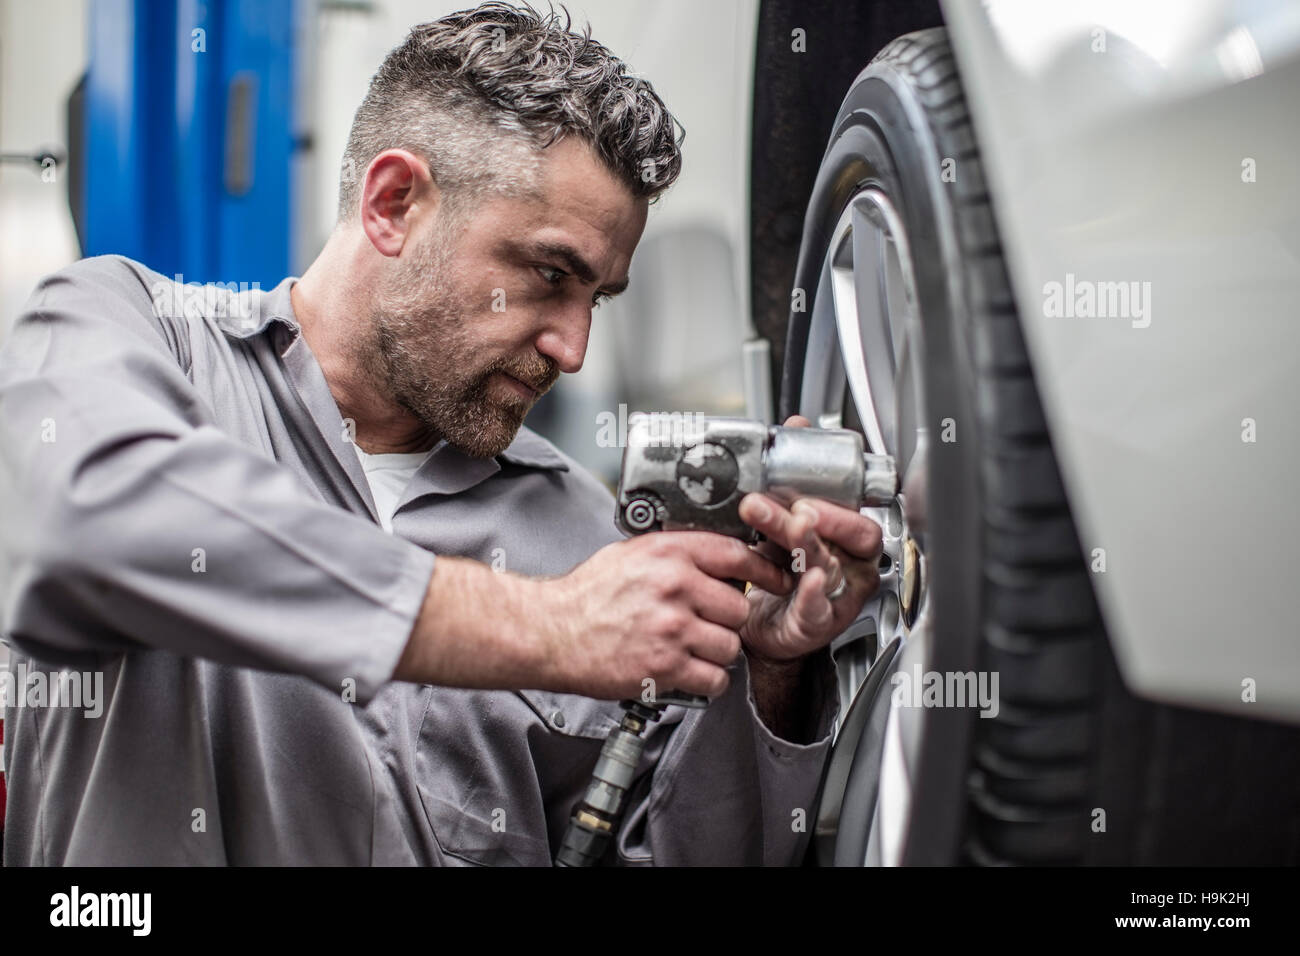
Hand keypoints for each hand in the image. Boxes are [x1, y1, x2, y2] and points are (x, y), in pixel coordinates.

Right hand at [536, 530, 793, 699]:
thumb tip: (714, 556)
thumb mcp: (630, 554)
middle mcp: (675, 588)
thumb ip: (674, 553)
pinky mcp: (665, 667)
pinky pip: (714, 678)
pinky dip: (707, 680)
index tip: (776, 578)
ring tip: (692, 649)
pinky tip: (688, 672)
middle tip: (707, 624)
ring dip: (717, 652)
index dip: (765, 569)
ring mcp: (672, 629)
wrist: (551, 633)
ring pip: (730, 646)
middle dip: (727, 620)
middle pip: (739, 607)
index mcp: (668, 555)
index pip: (737, 555)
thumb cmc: (586, 596)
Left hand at [738, 416, 883, 664]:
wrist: (756, 624)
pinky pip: (819, 609)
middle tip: (797, 505)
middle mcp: (850, 566)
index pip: (856, 512)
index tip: (808, 479)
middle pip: (850, 536)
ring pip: (829, 565)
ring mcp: (838, 596)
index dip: (839, 496)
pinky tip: (803, 580)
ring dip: (805, 543)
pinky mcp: (817, 623)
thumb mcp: (783, 521)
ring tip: (788, 526)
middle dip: (825, 517)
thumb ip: (792, 479)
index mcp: (847, 538)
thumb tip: (798, 427)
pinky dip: (811, 595)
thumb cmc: (779, 574)